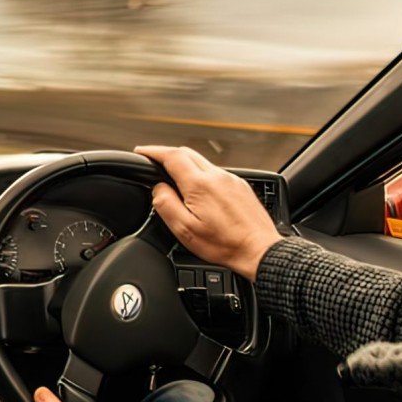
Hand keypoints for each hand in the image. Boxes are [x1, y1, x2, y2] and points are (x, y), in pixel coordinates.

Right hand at [134, 145, 281, 280]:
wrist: (260, 250)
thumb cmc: (224, 244)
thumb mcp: (185, 230)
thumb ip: (165, 205)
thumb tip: (158, 189)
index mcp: (200, 185)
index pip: (171, 156)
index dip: (153, 151)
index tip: (141, 152)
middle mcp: (217, 176)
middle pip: (186, 152)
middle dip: (166, 154)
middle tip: (153, 161)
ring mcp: (231, 179)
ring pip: (202, 161)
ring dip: (184, 164)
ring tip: (173, 176)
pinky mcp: (240, 186)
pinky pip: (215, 172)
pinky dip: (201, 174)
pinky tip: (198, 189)